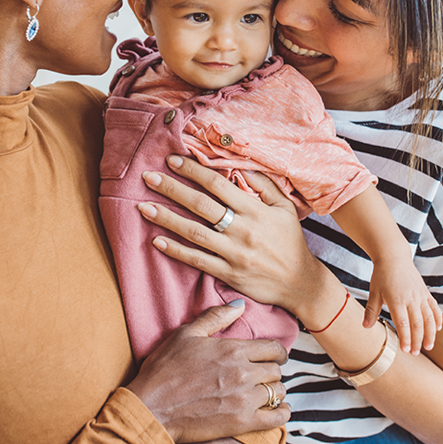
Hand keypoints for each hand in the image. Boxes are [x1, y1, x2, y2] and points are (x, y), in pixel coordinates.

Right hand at [125, 301, 289, 442]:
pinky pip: (276, 418)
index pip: (273, 348)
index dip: (277, 352)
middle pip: (276, 370)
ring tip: (266, 393)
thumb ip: (215, 317)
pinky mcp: (241, 422)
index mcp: (232, 349)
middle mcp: (243, 372)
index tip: (274, 356)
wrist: (151, 407)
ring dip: (274, 392)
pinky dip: (281, 414)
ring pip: (278, 392)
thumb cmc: (163, 370)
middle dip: (272, 371)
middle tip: (264, 375)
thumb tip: (240, 305)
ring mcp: (243, 398)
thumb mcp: (186, 334)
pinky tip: (277, 411)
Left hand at [137, 155, 328, 316]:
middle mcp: (242, 231)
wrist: (300, 283)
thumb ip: (264, 185)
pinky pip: (197, 260)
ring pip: (194, 232)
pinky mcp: (228, 274)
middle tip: (148, 177)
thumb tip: (240, 166)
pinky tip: (157, 240)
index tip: (173, 160)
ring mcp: (233, 254)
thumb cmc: (290, 241)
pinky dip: (176, 250)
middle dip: (171, 189)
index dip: (193, 170)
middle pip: (200, 205)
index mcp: (255, 211)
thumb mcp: (285, 208)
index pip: (218, 184)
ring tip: (143, 207)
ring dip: (166, 218)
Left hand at [365, 257, 442, 354]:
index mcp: (397, 300)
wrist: (394, 257)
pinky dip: (437, 319)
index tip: (405, 350)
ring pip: (429, 318)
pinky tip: (438, 329)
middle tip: (415, 353)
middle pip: (418, 324)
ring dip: (430, 334)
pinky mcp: (426, 293)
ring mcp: (420, 296)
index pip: (403, 324)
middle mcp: (411, 299)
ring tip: (428, 346)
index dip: (406, 338)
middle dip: (417, 340)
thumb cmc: (381, 275)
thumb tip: (365, 326)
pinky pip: (434, 308)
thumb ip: (371, 310)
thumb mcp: (373, 292)